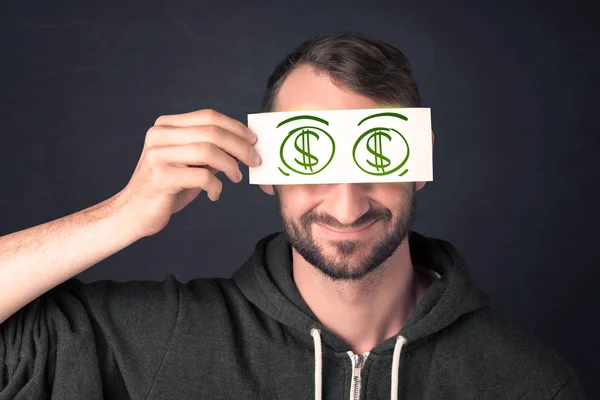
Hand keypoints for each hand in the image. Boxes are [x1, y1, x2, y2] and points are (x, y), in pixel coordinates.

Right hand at [116, 109, 260, 236]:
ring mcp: (158, 155)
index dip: (235, 127)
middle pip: (212, 132)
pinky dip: (216, 186)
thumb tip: (243, 145)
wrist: (134, 213)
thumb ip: (210, 151)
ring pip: (209, 151)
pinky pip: (202, 176)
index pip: (208, 116)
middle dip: (240, 146)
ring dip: (231, 165)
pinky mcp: (161, 177)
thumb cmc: (167, 188)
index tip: (253, 141)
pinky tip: (214, 194)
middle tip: (254, 161)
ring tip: (236, 178)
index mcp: (166, 126)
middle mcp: (159, 135)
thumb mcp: (189, 164)